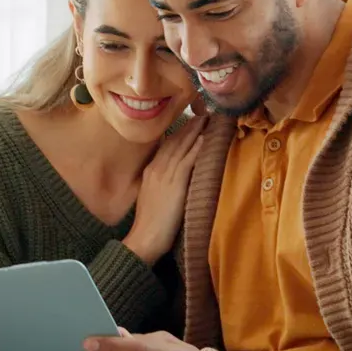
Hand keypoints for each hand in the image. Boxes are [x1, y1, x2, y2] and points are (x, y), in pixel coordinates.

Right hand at [122, 116, 210, 263]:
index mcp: (150, 171)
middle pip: (174, 141)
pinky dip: (195, 147)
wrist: (145, 237)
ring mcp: (165, 174)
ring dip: (194, 131)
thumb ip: (160, 183)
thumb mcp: (151, 196)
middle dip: (187, 127)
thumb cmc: (150, 223)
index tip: (188, 122)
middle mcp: (156, 168)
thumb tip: (172, 178)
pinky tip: (204, 138)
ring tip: (205, 119)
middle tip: (200, 113)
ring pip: (181, 147)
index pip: (165, 146)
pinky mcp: (175, 183)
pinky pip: (187, 160)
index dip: (178, 133)